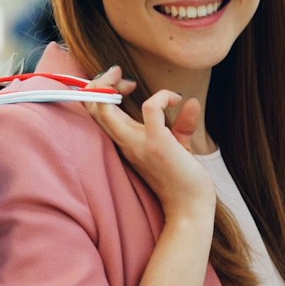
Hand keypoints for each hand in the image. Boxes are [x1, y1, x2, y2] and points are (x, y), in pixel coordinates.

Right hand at [84, 67, 215, 221]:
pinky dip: (161, 97)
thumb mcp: (179, 146)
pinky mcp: (157, 144)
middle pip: (92, 107)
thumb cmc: (184, 180)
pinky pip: (151, 108)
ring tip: (133, 82)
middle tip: (123, 77)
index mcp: (125, 142)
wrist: (191, 209)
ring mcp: (138, 143)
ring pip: (105, 109)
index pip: (96, 113)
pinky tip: (176, 99)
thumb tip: (192, 102)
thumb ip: (181, 124)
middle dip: (100, 82)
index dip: (102, 91)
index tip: (126, 84)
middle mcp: (125, 142)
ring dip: (113, 86)